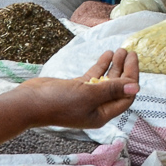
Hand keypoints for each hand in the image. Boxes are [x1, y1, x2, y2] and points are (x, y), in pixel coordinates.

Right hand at [16, 52, 139, 128]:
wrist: (29, 102)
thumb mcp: (88, 94)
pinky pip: (94, 77)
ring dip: (115, 66)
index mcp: (102, 114)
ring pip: (106, 81)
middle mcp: (97, 108)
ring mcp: (86, 98)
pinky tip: (107, 54)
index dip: (132, 79)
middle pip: (118, 88)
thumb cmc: (58, 102)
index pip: (125, 97)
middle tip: (129, 52)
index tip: (133, 60)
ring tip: (120, 50)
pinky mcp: (76, 89)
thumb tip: (135, 87)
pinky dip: (101, 66)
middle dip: (125, 70)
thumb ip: (112, 90)